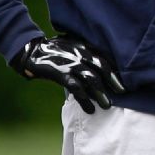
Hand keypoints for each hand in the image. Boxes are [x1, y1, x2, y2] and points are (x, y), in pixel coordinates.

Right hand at [10, 36, 125, 112]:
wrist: (32, 51)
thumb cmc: (54, 49)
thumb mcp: (73, 45)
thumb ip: (85, 52)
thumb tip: (100, 65)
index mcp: (85, 47)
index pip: (105, 59)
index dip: (115, 71)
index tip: (123, 81)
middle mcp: (80, 54)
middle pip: (101, 68)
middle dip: (112, 82)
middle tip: (122, 92)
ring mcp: (71, 64)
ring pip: (91, 80)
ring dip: (100, 94)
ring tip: (107, 105)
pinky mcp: (60, 74)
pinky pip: (76, 88)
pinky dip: (85, 100)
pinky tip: (90, 109)